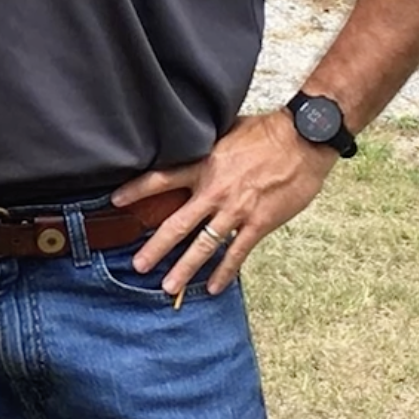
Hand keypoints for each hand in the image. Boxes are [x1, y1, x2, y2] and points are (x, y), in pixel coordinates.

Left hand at [114, 111, 336, 301]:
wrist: (303, 140)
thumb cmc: (267, 131)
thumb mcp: (226, 131)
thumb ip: (205, 145)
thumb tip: (188, 141)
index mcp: (203, 165)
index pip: (160, 180)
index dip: (135, 191)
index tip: (115, 202)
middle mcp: (213, 191)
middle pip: (176, 224)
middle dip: (155, 247)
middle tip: (138, 265)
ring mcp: (235, 210)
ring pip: (203, 245)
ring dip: (184, 268)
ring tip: (169, 286)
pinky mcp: (258, 223)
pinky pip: (236, 253)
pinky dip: (224, 272)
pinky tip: (213, 287)